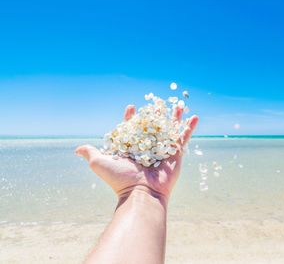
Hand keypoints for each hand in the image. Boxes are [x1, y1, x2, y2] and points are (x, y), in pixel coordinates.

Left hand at [75, 104, 198, 202]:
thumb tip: (76, 150)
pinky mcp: (176, 153)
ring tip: (178, 105)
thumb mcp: (101, 163)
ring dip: (174, 116)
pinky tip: (194, 116)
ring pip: (170, 128)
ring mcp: (163, 150)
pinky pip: (183, 137)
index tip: (131, 107)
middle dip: (155, 114)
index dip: (131, 117)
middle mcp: (148, 147)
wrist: (141, 193)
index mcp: (132, 147)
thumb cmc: (120, 179)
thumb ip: (91, 153)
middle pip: (153, 126)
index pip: (132, 128)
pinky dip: (189, 127)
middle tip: (157, 103)